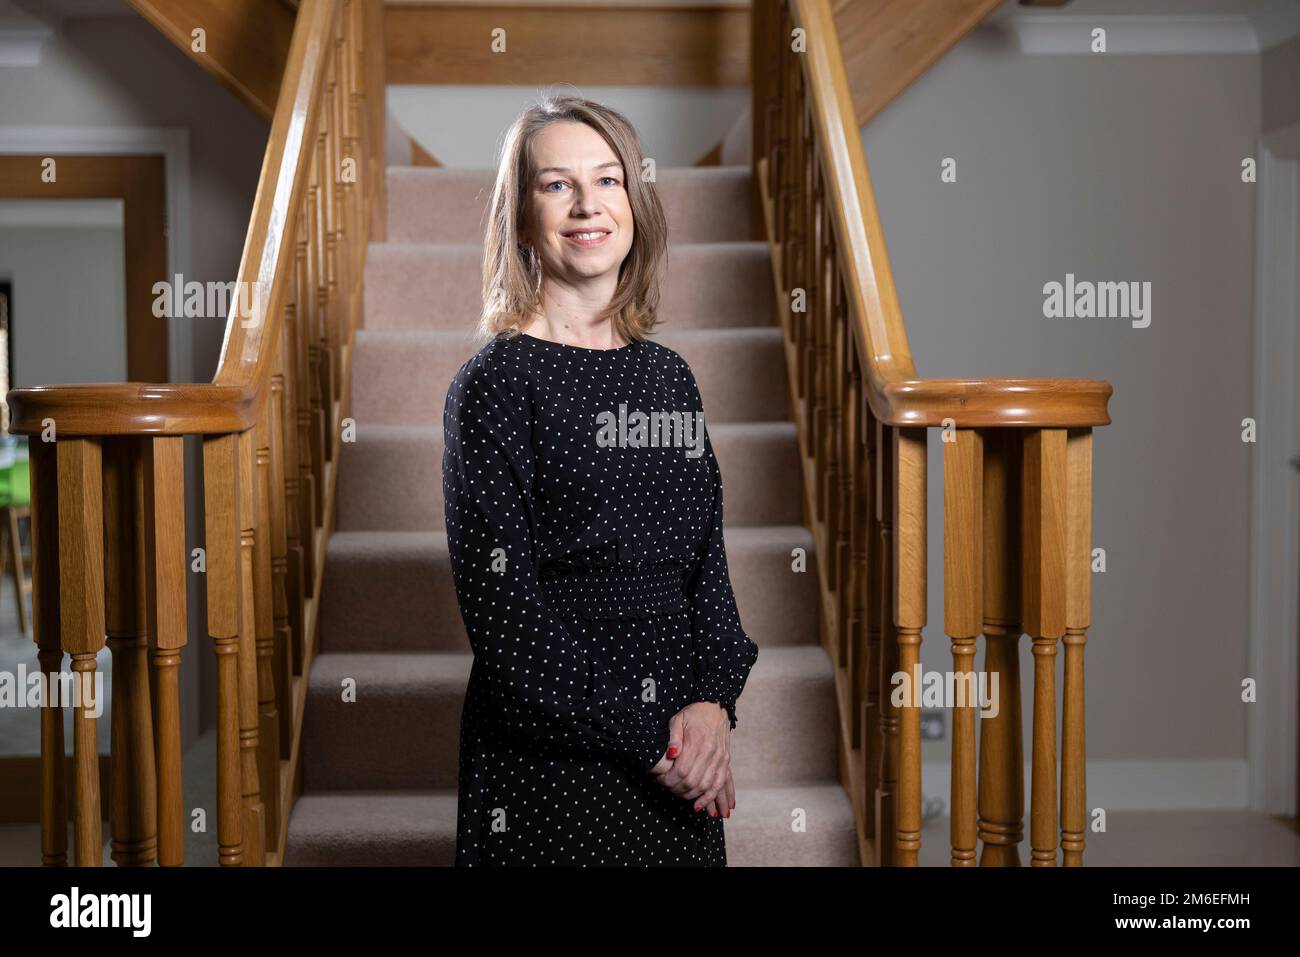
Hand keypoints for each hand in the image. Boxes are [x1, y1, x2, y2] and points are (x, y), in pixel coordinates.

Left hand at [650, 701, 733, 815]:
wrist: (715, 707)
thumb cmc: (693, 714)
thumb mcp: (678, 719)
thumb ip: (673, 737)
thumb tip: (671, 754)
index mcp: (698, 743)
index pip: (681, 771)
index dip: (668, 780)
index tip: (659, 779)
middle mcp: (711, 753)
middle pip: (692, 782)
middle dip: (676, 789)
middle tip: (666, 787)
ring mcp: (720, 759)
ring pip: (706, 786)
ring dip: (691, 796)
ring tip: (678, 795)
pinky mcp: (725, 762)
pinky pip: (720, 785)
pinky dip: (710, 798)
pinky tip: (699, 806)